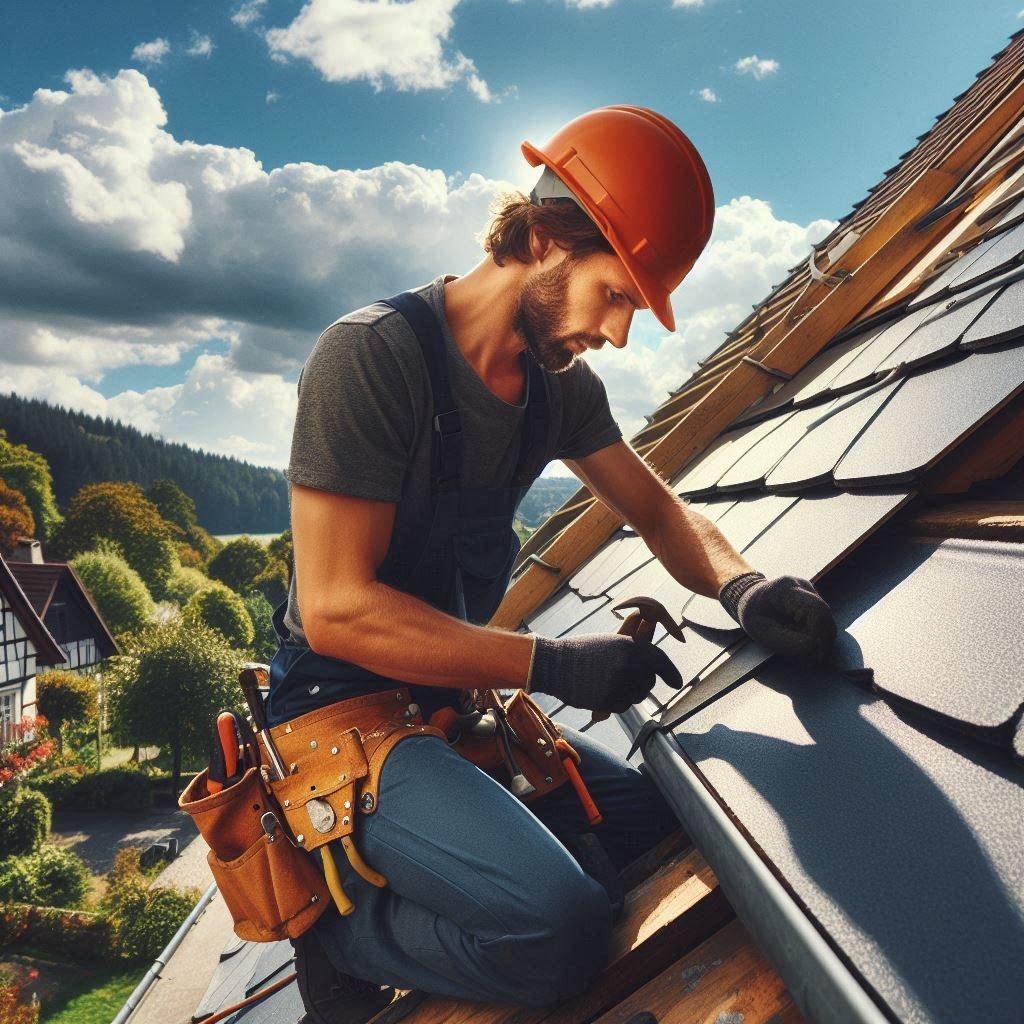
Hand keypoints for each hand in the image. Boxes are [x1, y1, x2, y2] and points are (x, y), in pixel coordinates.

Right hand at [527, 634, 683, 712]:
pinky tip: (601, 690)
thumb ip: (633, 647)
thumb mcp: (610, 642)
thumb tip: (654, 640)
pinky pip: (623, 706)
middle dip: (643, 682)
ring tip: (608, 681)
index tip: (677, 683)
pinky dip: (616, 702)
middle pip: (649, 681)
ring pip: (637, 696)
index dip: (670, 673)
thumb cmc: (581, 651)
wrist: (554, 664)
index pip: (660, 661)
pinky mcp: (610, 701)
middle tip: (626, 678)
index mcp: (631, 646)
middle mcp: (629, 665)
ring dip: (629, 692)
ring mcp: (620, 685)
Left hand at [719, 572, 835, 664]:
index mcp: (787, 589)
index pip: (816, 608)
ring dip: (821, 643)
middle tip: (812, 663)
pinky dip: (818, 639)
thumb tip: (811, 646)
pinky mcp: (814, 603)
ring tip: (808, 661)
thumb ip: (784, 641)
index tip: (813, 650)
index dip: (820, 631)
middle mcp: (803, 587)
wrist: (751, 601)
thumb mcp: (761, 631)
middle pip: (825, 616)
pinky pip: (823, 623)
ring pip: (826, 621)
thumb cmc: (753, 614)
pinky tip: (809, 653)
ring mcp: (811, 593)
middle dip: (822, 642)